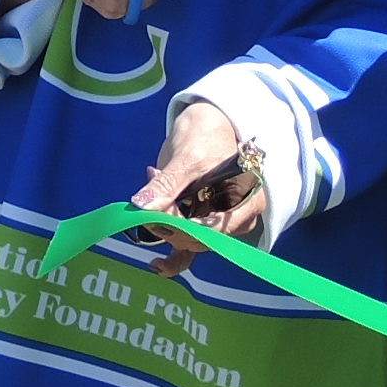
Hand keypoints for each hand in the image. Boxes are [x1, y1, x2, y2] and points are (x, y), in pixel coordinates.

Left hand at [128, 100, 262, 272]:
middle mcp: (237, 218)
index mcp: (246, 202)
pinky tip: (155, 263)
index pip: (211, 229)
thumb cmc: (205, 136)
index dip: (180, 226)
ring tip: (146, 206)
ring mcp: (219, 222)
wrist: (207, 124)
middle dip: (169, 226)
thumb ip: (166, 184)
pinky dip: (169, 251)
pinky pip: (188, 247)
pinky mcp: (201, 223)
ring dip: (163, 228)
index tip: (153, 213)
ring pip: (189, 242)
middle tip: (146, 204)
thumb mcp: (187, 157)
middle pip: (200, 238)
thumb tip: (140, 206)